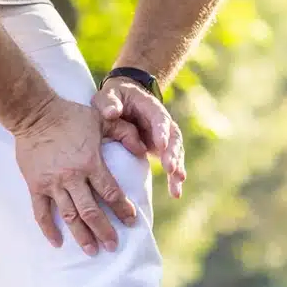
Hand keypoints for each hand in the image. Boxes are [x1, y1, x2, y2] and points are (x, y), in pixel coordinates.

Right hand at [12, 95, 138, 255]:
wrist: (35, 114)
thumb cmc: (70, 116)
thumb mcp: (101, 119)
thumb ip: (123, 132)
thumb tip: (143, 149)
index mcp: (90, 162)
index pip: (110, 192)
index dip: (122, 208)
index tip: (131, 221)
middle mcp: (72, 177)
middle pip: (91, 211)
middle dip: (104, 230)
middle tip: (113, 246)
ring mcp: (53, 183)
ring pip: (69, 216)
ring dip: (81, 235)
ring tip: (92, 251)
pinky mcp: (36, 185)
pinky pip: (41, 212)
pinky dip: (48, 229)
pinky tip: (57, 243)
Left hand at [92, 78, 185, 197]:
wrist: (123, 100)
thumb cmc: (115, 97)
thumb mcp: (109, 95)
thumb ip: (109, 102)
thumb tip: (112, 113)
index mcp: (150, 106)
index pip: (159, 118)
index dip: (162, 131)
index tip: (162, 144)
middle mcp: (162, 122)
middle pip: (173, 137)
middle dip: (172, 153)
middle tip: (170, 168)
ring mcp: (163, 136)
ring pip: (175, 151)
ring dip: (177, 167)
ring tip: (177, 184)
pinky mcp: (161, 149)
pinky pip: (170, 162)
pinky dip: (174, 177)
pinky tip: (176, 192)